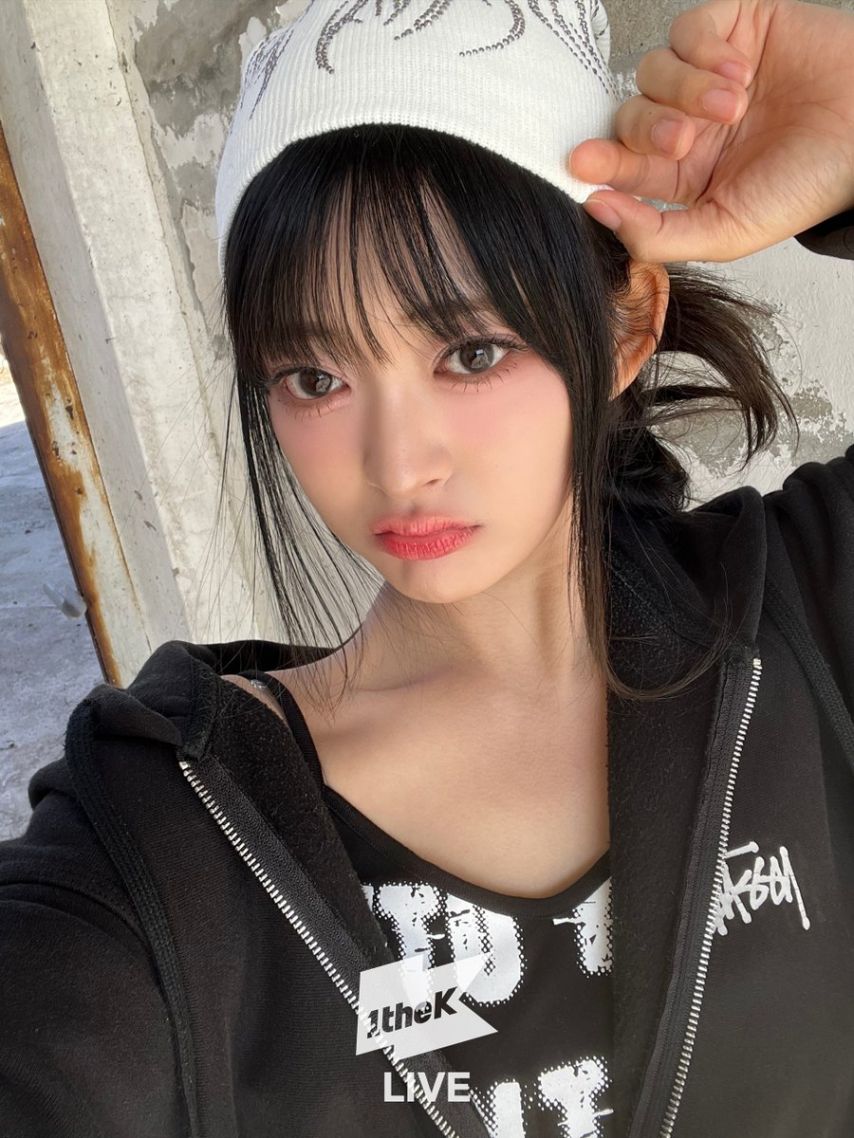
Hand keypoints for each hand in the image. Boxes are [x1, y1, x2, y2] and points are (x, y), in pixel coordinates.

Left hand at [568, 0, 853, 262]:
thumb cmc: (805, 186)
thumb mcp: (726, 231)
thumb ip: (658, 234)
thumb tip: (595, 210)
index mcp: (684, 172)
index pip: (623, 164)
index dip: (600, 160)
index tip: (582, 161)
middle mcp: (690, 122)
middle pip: (630, 114)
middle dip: (647, 127)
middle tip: (683, 138)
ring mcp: (708, 75)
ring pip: (653, 70)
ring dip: (685, 90)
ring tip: (732, 106)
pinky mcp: (735, 29)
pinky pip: (690, 30)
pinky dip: (706, 52)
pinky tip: (740, 74)